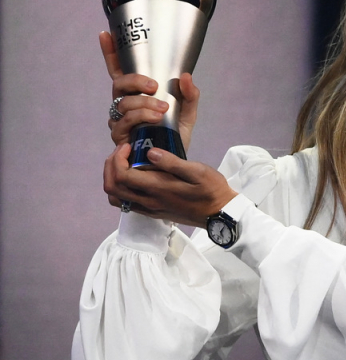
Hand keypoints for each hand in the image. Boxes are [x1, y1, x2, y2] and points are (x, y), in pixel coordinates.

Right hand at [101, 31, 199, 150]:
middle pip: (119, 85)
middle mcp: (123, 105)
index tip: (106, 34)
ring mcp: (119, 121)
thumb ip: (190, 95)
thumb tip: (186, 75)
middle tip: (154, 87)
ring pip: (123, 104)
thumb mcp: (188, 113)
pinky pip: (125, 123)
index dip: (111, 53)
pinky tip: (154, 120)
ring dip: (143, 104)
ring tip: (162, 110)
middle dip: (135, 82)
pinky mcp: (120, 137)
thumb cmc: (175, 135)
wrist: (172, 164)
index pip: (119, 71)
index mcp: (136, 94)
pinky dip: (140, 118)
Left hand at [104, 144, 237, 226]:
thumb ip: (172, 162)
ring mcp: (149, 209)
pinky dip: (121, 189)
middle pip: (112, 187)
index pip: (121, 175)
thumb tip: (150, 153)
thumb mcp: (198, 171)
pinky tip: (134, 178)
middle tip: (123, 152)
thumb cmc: (212, 190)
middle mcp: (148, 201)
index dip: (118, 158)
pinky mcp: (153, 212)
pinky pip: (126, 203)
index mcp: (157, 188)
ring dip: (113, 179)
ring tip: (124, 164)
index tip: (129, 145)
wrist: (220, 214)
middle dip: (110, 166)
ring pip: (116, 198)